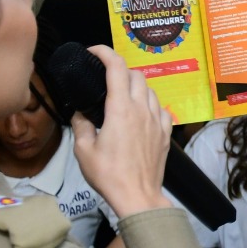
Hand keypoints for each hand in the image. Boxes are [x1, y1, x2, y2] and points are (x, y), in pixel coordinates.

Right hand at [69, 45, 172, 217]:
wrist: (137, 196)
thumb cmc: (109, 175)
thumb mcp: (84, 150)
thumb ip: (82, 125)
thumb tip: (81, 113)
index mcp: (121, 109)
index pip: (116, 67)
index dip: (104, 52)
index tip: (93, 52)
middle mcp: (142, 109)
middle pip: (135, 75)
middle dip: (119, 69)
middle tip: (104, 77)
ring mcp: (157, 120)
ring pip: (150, 90)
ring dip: (135, 86)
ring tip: (121, 95)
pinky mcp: (165, 133)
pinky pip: (161, 108)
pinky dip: (150, 104)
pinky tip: (141, 113)